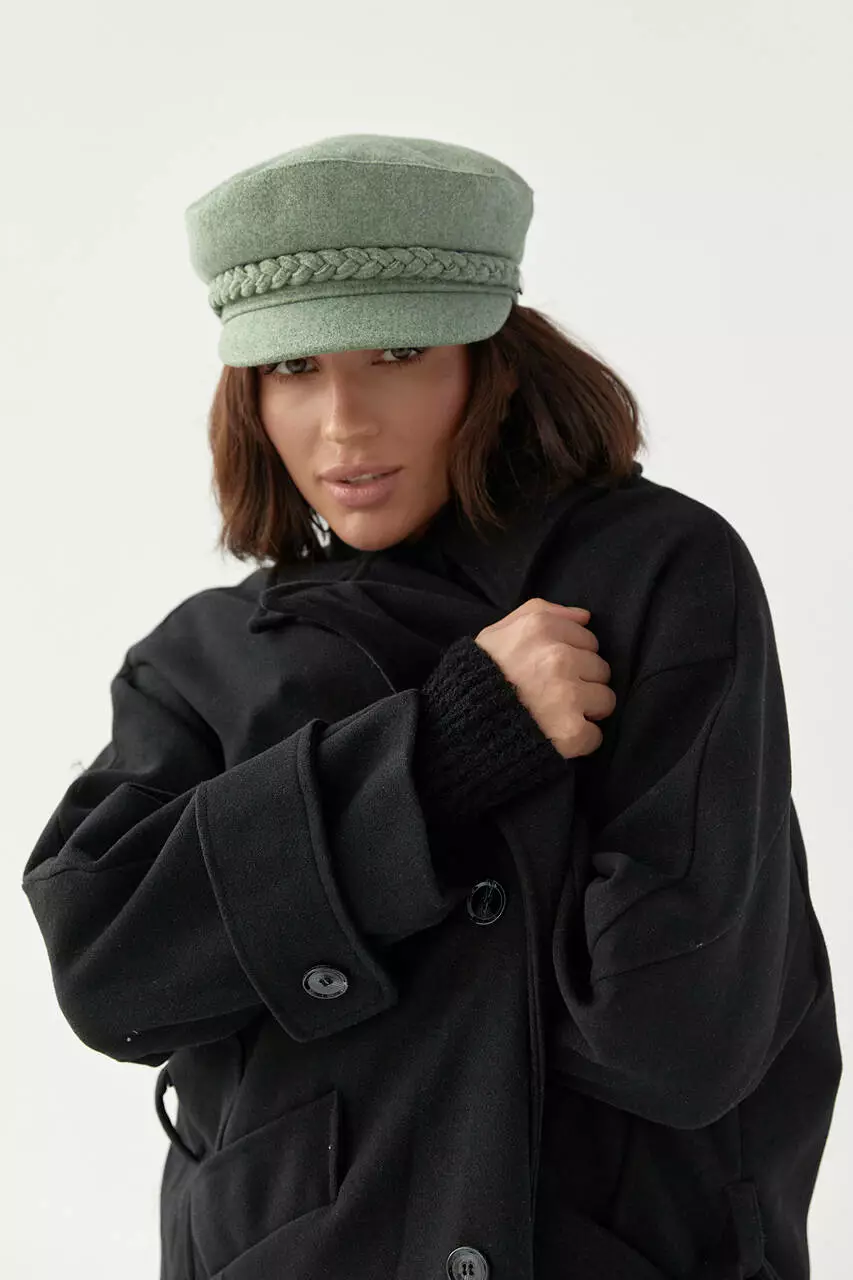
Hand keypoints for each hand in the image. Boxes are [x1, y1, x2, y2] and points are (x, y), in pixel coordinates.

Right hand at [474, 598, 615, 758]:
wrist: (459, 723)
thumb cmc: (477, 676)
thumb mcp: (497, 632)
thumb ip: (540, 612)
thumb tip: (585, 616)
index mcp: (541, 628)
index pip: (588, 640)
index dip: (573, 656)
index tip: (552, 670)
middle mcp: (558, 657)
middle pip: (600, 669)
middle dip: (582, 681)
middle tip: (553, 693)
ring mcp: (567, 694)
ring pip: (605, 699)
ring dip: (586, 710)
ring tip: (556, 714)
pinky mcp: (571, 731)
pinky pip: (595, 736)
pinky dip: (580, 741)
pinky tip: (557, 736)